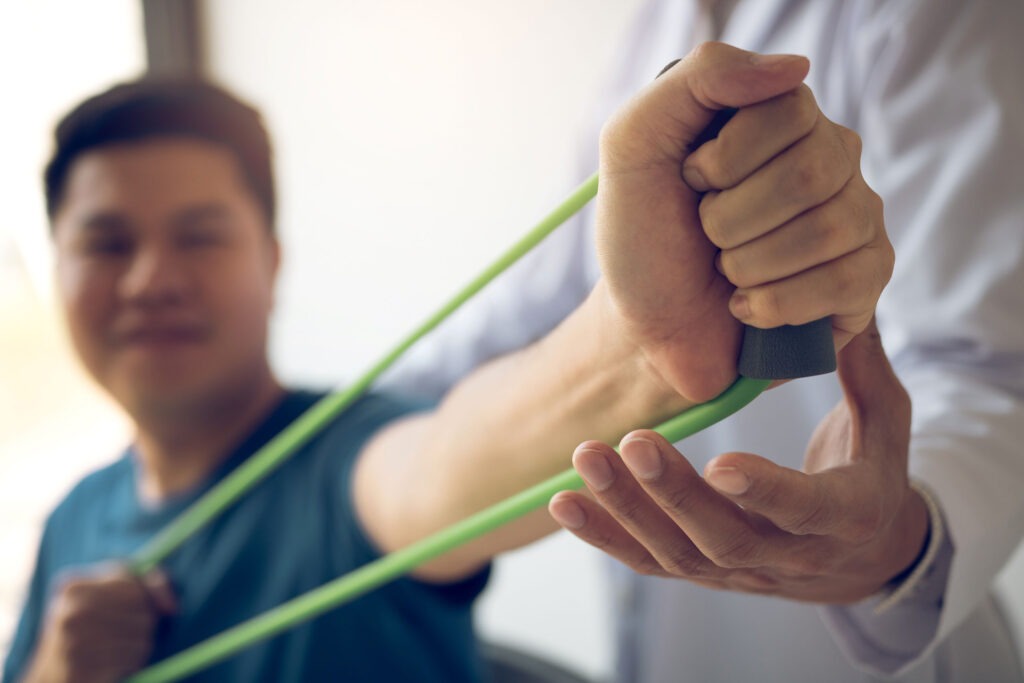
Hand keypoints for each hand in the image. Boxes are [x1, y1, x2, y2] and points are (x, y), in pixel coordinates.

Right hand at [23, 565, 176, 682]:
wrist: (55, 674)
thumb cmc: (92, 626)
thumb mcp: (113, 594)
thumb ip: (150, 584)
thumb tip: (171, 607)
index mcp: (72, 586)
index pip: (134, 585)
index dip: (148, 597)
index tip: (143, 606)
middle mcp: (67, 612)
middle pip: (142, 612)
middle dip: (147, 622)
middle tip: (133, 630)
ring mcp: (69, 642)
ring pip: (142, 637)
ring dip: (142, 644)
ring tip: (124, 646)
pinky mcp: (79, 669)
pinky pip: (132, 660)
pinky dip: (134, 661)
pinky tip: (118, 662)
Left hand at [549, 319, 928, 602]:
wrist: (862, 556)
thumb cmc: (875, 475)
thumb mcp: (889, 427)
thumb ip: (868, 373)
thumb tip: (852, 309)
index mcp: (844, 515)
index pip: (804, 510)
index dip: (765, 491)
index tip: (722, 461)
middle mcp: (788, 554)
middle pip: (724, 536)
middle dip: (673, 493)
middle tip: (632, 441)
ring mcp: (740, 569)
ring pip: (678, 553)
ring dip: (626, 511)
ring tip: (583, 461)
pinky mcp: (704, 571)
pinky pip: (650, 561)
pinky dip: (605, 536)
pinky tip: (566, 503)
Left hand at [596, 42, 891, 402]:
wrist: (645, 330)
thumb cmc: (643, 239)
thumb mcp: (634, 144)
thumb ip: (698, 79)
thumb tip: (796, 67)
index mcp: (779, 118)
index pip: (790, 110)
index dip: (727, 159)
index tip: (690, 181)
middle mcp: (829, 158)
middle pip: (812, 172)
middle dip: (731, 219)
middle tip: (706, 236)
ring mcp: (856, 217)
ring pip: (831, 229)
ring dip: (749, 265)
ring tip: (726, 272)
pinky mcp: (866, 277)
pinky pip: (847, 280)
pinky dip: (776, 304)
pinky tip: (748, 307)